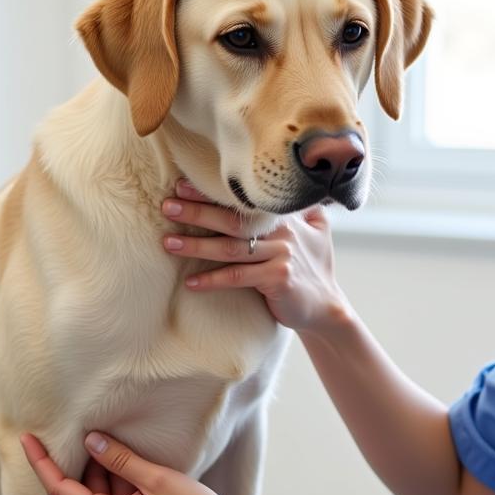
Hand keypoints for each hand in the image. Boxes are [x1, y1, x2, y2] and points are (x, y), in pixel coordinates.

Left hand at [19, 431, 249, 494]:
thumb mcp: (156, 479)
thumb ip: (120, 459)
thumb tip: (89, 441)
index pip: (60, 490)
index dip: (40, 464)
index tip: (27, 440)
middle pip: (83, 489)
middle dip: (83, 460)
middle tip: (88, 427)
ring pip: (102, 493)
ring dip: (106, 468)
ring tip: (117, 440)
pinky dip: (120, 479)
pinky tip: (133, 461)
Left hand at [161, 178, 349, 334]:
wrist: (327, 308)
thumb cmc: (313, 269)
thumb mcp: (315, 232)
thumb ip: (300, 211)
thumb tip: (286, 188)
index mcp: (284, 218)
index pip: (242, 202)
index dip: (211, 193)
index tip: (182, 186)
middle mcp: (282, 232)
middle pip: (232, 220)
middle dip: (196, 212)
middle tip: (167, 206)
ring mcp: (280, 255)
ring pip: (230, 248)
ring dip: (196, 246)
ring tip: (168, 243)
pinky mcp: (277, 278)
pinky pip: (237, 278)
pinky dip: (212, 281)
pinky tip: (190, 282)